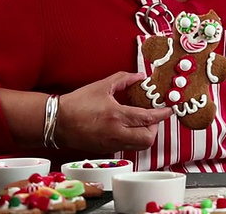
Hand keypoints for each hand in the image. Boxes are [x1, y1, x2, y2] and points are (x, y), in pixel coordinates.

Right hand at [55, 71, 172, 152]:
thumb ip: (123, 79)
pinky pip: (127, 147)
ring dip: (145, 135)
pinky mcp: (105, 149)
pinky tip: (128, 129)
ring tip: (142, 123)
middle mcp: (116, 132)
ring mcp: (111, 143)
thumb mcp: (102, 86)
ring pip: (139, 146)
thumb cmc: (77, 103)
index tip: (169, 110)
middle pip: (148, 138)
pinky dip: (133, 140)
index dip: (162, 114)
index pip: (148, 118)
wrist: (55, 122)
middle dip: (155, 128)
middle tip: (153, 118)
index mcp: (117, 116)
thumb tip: (140, 76)